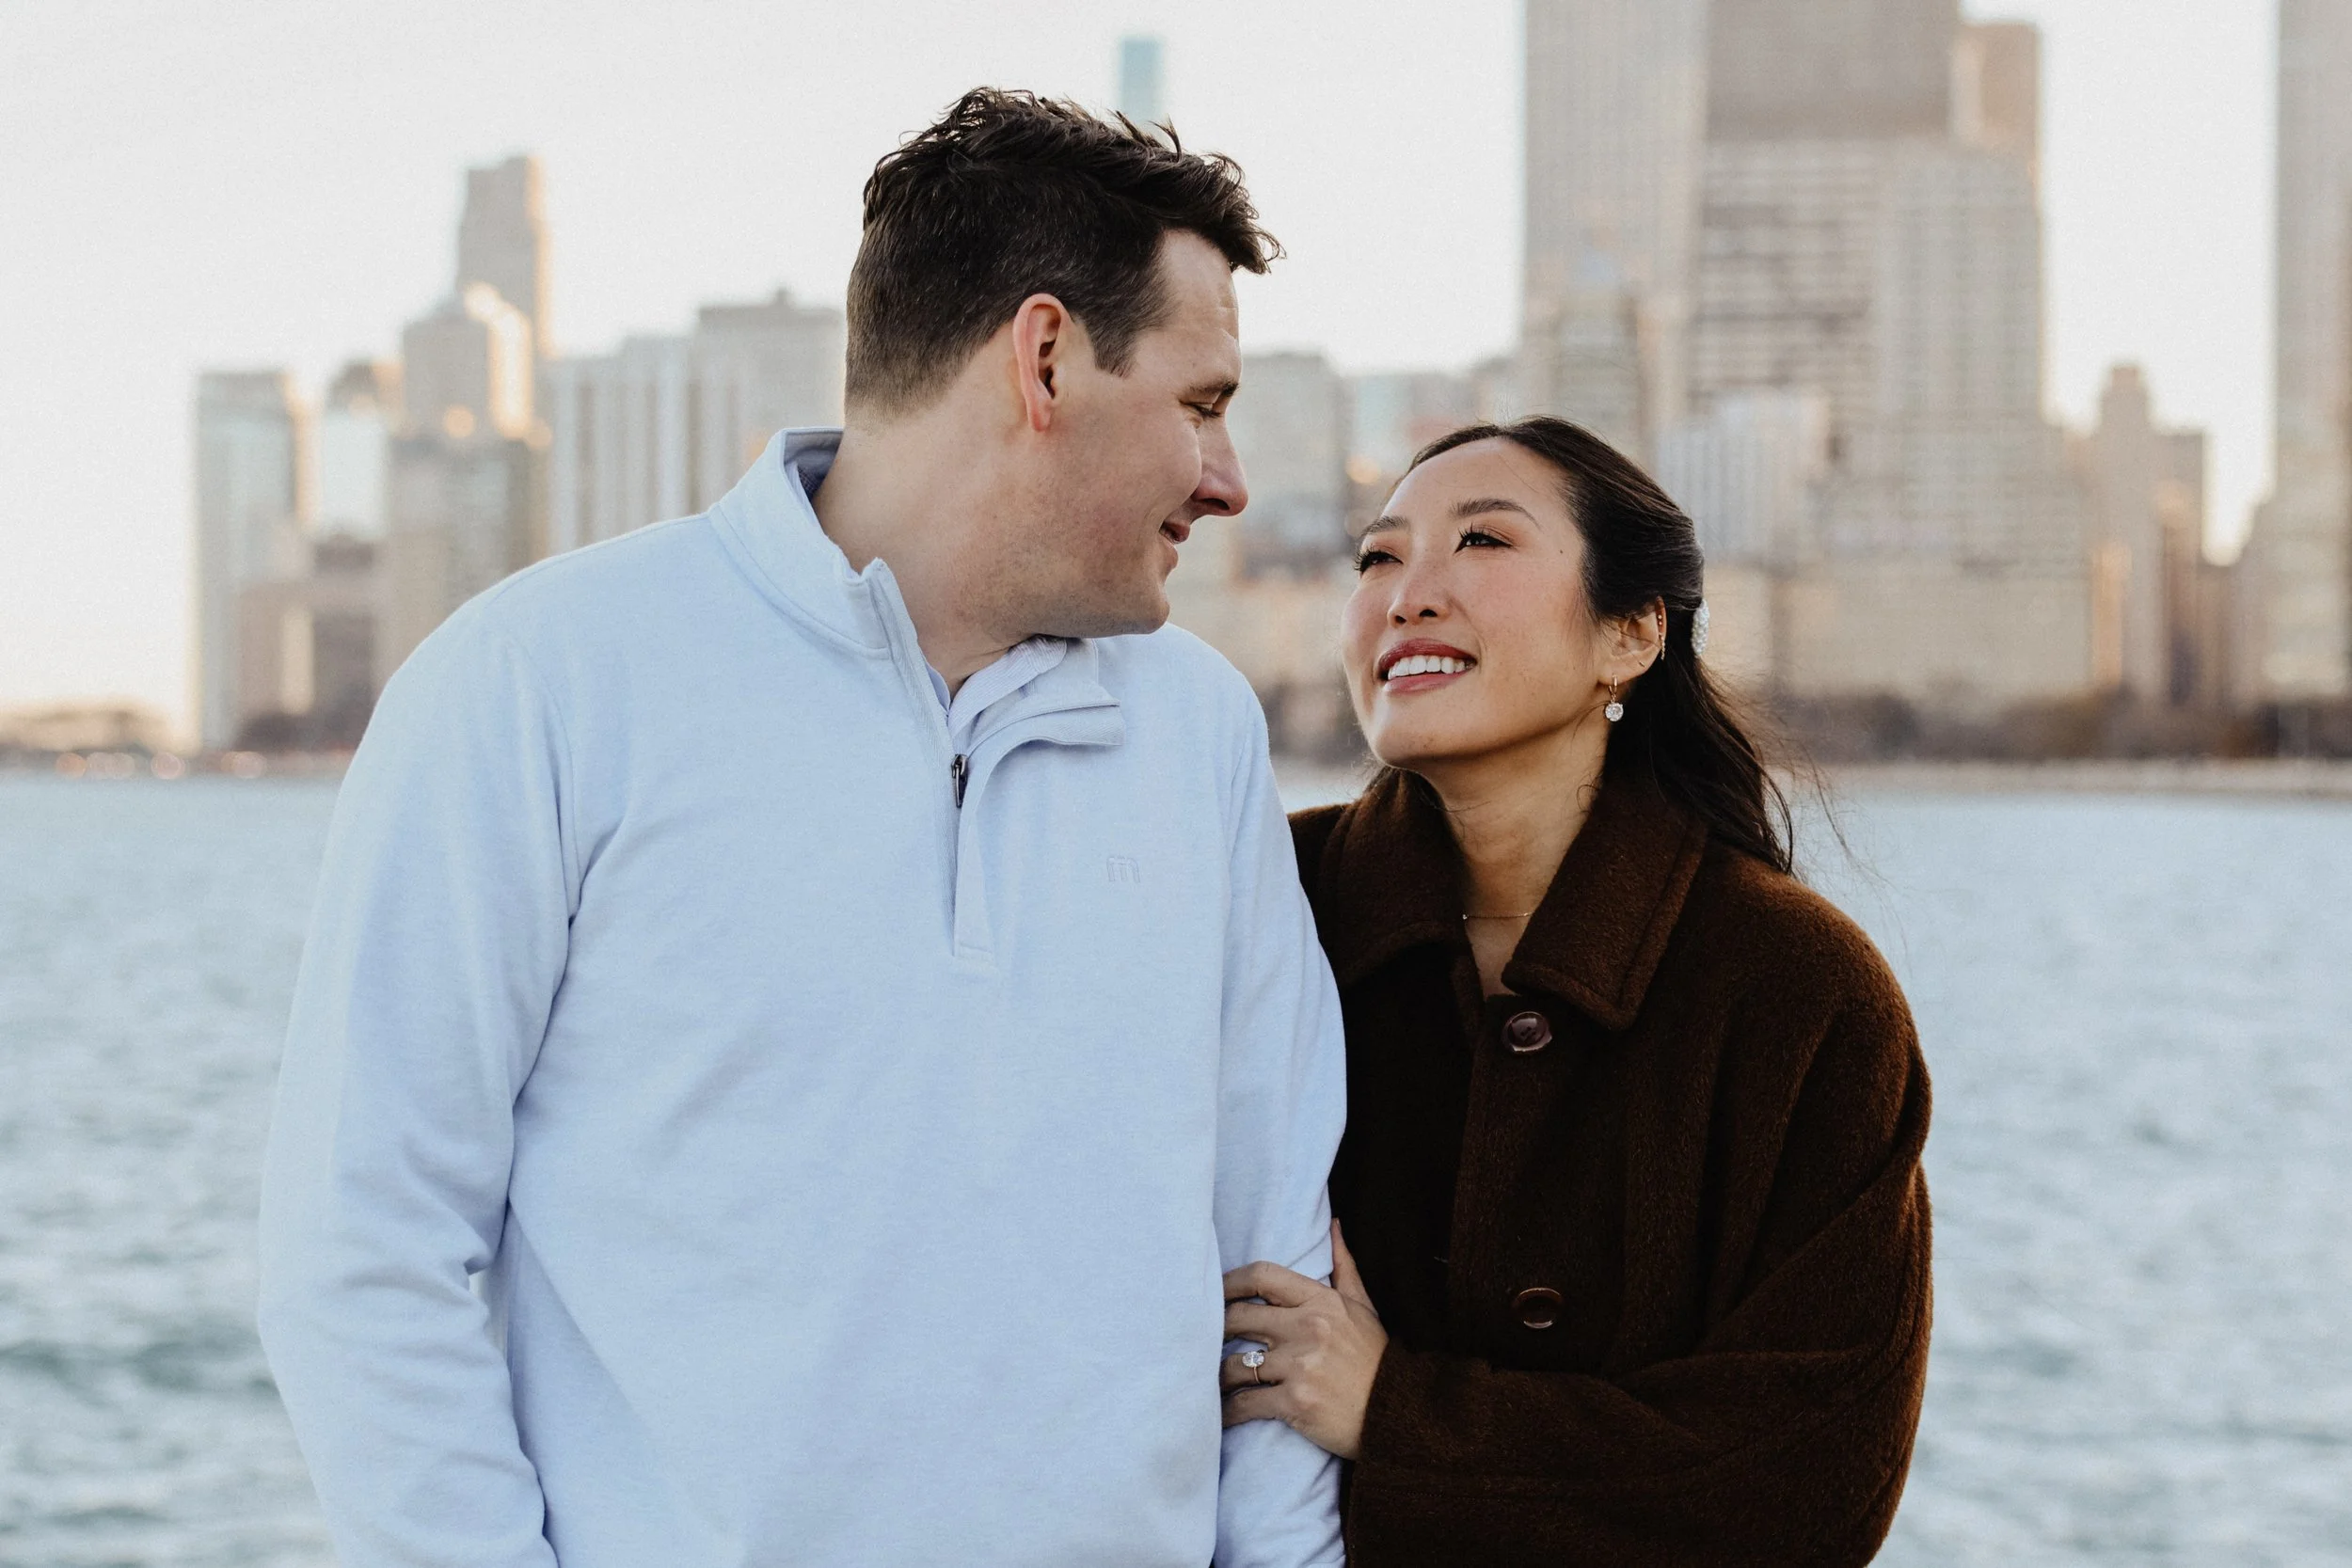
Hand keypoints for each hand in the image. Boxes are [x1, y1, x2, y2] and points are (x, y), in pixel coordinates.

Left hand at [1220, 1220, 1387, 1459]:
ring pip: (1234, 1364)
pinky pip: (1245, 1403)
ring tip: (1209, 1382)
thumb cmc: (1378, 1361)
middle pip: (1238, 1317)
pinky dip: (1228, 1412)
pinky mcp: (1295, 1402)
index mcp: (1321, 1301)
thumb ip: (1345, 1268)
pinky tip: (1222, 1415)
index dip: (1229, 1282)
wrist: (1402, 1415)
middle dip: (1215, 1329)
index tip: (1214, 1294)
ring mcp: (1300, 1365)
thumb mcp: (1365, 1309)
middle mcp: (1308, 1328)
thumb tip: (1333, 1225)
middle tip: (1202, 1340)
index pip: (1262, 1276)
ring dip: (1217, 1376)